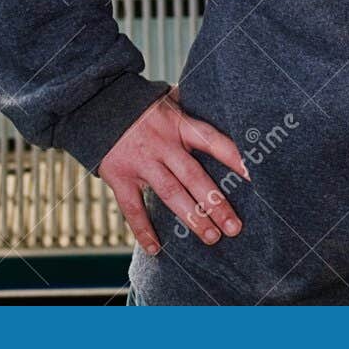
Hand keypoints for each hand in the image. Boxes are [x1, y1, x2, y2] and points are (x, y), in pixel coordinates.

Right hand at [97, 87, 248, 254]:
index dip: (233, 157)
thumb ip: (191, 105)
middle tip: (234, 227)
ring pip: (170, 194)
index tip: (253, 176)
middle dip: (215, 203)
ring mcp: (141, 162)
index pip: (213, 141)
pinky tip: (156, 249)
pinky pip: (132, 208)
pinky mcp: (119, 176)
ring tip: (212, 238)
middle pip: (194, 176)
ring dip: (192, 218)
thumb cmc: (140, 105)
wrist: (95, 104)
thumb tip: (219, 100)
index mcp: (179, 125)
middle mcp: (163, 144)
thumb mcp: (167, 99)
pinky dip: (143, 230)